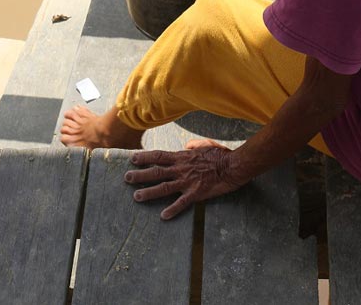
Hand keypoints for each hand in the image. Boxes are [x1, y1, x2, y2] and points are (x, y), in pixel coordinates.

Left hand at [124, 142, 244, 219]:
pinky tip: (163, 216)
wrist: (233, 165)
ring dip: (149, 192)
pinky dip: (172, 209)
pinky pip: (182, 202)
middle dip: (140, 175)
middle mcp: (181, 169)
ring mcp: (188, 181)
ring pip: (164, 187)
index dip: (145, 157)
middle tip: (127, 178)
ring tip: (136, 197)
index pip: (159, 156)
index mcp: (183, 157)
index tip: (132, 158)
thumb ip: (193, 146)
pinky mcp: (196, 193)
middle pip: (157, 172)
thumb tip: (185, 146)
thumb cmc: (220, 154)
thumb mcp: (205, 144)